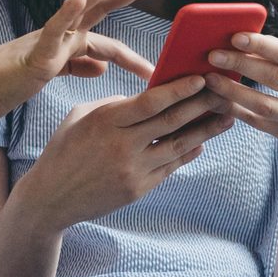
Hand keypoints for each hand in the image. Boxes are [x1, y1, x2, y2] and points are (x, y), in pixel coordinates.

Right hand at [0, 0, 158, 119]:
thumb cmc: (8, 82)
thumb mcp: (51, 73)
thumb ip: (77, 66)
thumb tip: (103, 67)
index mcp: (67, 45)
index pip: (106, 44)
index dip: (132, 54)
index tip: (157, 64)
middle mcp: (60, 36)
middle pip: (100, 9)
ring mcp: (48, 41)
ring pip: (78, 10)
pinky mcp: (35, 53)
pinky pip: (52, 29)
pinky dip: (65, 12)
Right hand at [10, 77, 235, 231]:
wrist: (51, 199)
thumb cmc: (64, 150)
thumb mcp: (81, 117)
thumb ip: (115, 104)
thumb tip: (149, 98)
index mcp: (106, 121)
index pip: (150, 102)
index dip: (179, 89)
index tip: (200, 77)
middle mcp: (122, 146)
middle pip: (171, 122)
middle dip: (201, 104)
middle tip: (224, 92)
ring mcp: (132, 171)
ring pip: (178, 146)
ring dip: (205, 130)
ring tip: (226, 117)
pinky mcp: (138, 189)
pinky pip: (171, 167)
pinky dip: (188, 152)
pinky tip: (202, 142)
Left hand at [201, 33, 277, 177]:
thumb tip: (240, 39)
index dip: (261, 45)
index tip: (235, 37)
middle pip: (274, 76)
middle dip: (241, 64)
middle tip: (214, 55)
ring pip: (263, 103)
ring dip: (233, 90)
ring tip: (210, 78)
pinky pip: (255, 121)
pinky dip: (233, 109)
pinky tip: (215, 99)